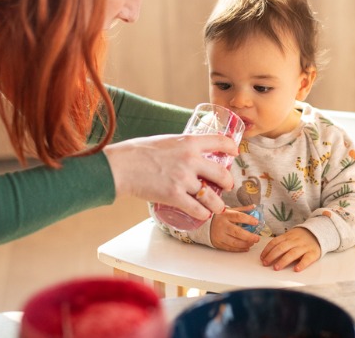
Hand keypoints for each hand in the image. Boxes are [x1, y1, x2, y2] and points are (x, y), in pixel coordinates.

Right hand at [104, 133, 235, 221]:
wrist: (119, 166)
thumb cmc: (136, 152)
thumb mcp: (164, 140)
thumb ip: (179, 146)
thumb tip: (188, 151)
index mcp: (188, 142)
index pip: (220, 141)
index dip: (231, 148)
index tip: (234, 153)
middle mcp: (190, 160)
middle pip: (222, 173)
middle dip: (228, 182)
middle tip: (227, 186)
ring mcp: (183, 179)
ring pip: (212, 196)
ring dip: (217, 204)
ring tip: (217, 206)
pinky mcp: (174, 196)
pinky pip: (197, 209)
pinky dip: (203, 214)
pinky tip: (203, 214)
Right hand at [210, 205, 260, 251]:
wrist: (204, 225)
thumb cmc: (219, 217)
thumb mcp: (229, 210)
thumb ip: (242, 209)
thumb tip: (254, 207)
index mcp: (225, 215)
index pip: (238, 217)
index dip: (249, 219)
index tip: (256, 222)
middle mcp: (222, 225)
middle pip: (237, 232)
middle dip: (249, 236)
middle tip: (257, 238)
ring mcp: (219, 236)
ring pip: (235, 242)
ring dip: (246, 244)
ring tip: (252, 242)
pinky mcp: (218, 244)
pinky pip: (231, 248)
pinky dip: (240, 249)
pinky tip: (246, 247)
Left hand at [260, 228, 320, 271]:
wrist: (319, 232)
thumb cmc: (300, 237)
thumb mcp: (290, 236)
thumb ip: (281, 243)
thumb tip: (267, 254)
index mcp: (288, 236)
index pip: (275, 242)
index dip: (267, 250)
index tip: (262, 258)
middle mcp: (295, 241)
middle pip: (282, 248)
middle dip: (272, 256)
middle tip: (266, 263)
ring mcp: (304, 247)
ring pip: (292, 253)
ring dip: (283, 261)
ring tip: (276, 268)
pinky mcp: (313, 253)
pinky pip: (307, 259)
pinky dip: (301, 264)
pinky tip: (296, 269)